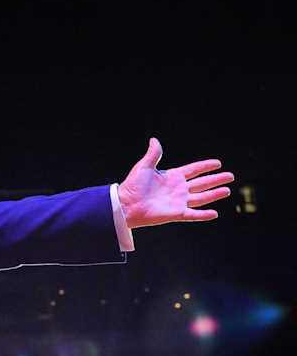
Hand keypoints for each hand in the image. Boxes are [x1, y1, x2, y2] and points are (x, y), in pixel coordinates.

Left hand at [117, 138, 233, 228]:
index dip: (206, 166)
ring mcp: (178, 202)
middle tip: (230, 176)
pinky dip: (203, 215)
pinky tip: (214, 213)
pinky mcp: (175, 213)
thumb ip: (153, 154)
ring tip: (228, 190)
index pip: (194, 170)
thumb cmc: (132, 186)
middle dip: (216, 179)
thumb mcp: (144, 167)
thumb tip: (154, 140)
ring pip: (201, 198)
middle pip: (202, 183)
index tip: (218, 163)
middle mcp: (178, 189)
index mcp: (172, 176)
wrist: (125, 204)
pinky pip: (192, 214)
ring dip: (214, 194)